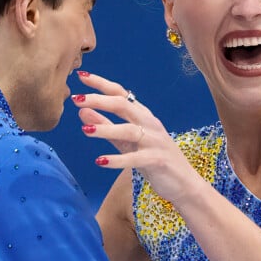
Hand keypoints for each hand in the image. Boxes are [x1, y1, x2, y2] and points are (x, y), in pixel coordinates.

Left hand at [71, 72, 200, 205]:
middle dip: (100, 100)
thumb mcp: (126, 142)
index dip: (101, 84)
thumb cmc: (154, 160)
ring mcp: (155, 141)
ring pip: (129, 130)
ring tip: (85, 130)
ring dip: (106, 129)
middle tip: (77, 99)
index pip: (120, 94)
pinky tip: (100, 161)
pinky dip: (117, 160)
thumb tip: (82, 111)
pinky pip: (135, 158)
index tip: (81, 76)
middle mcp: (150, 124)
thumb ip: (106, 127)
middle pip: (123, 105)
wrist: (183, 184)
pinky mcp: (158, 160)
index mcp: (142, 116)